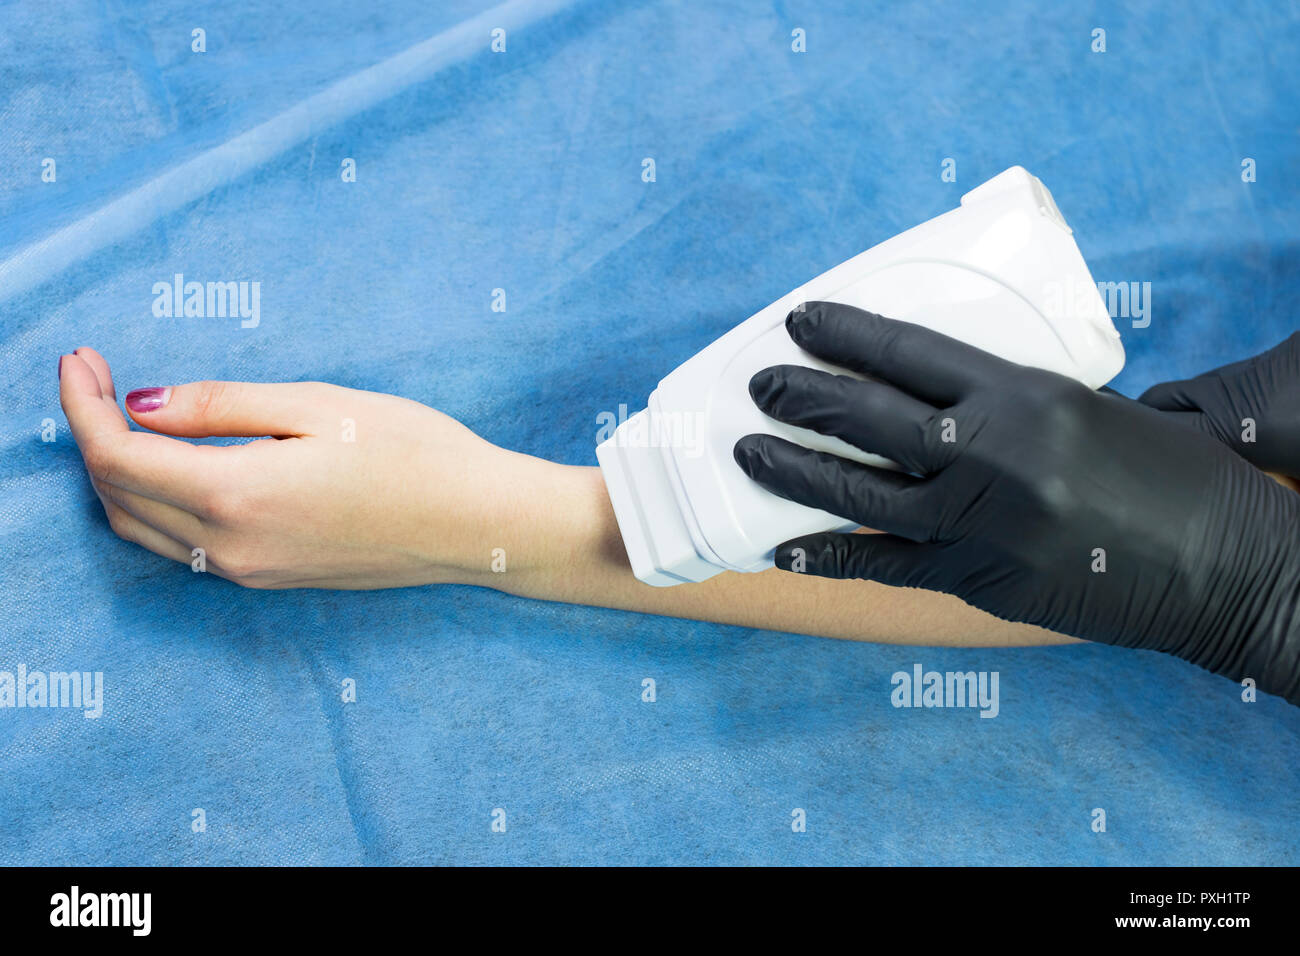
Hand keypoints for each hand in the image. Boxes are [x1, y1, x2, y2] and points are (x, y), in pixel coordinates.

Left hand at [57, 348, 549, 588]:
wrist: (479, 524)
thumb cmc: (414, 453)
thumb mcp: (316, 407)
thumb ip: (220, 406)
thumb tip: (142, 404)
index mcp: (236, 496)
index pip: (117, 456)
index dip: (81, 404)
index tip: (79, 358)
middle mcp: (230, 548)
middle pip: (117, 497)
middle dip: (91, 435)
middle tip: (98, 375)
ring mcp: (250, 571)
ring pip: (144, 527)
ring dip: (120, 473)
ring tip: (128, 415)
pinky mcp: (272, 577)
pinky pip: (183, 543)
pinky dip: (157, 500)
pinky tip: (178, 461)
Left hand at [733, 303, 1299, 702]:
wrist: (1231, 569)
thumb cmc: (1179, 480)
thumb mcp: (1096, 410)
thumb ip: (1016, 403)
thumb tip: (945, 399)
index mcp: (1028, 393)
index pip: (911, 352)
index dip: (846, 335)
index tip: (801, 320)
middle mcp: (993, 453)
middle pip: (869, 417)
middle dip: (802, 397)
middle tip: (758, 384)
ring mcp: (981, 522)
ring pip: (859, 491)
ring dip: (793, 471)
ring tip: (746, 451)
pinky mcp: (980, 579)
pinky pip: (884, 564)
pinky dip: (829, 554)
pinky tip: (783, 546)